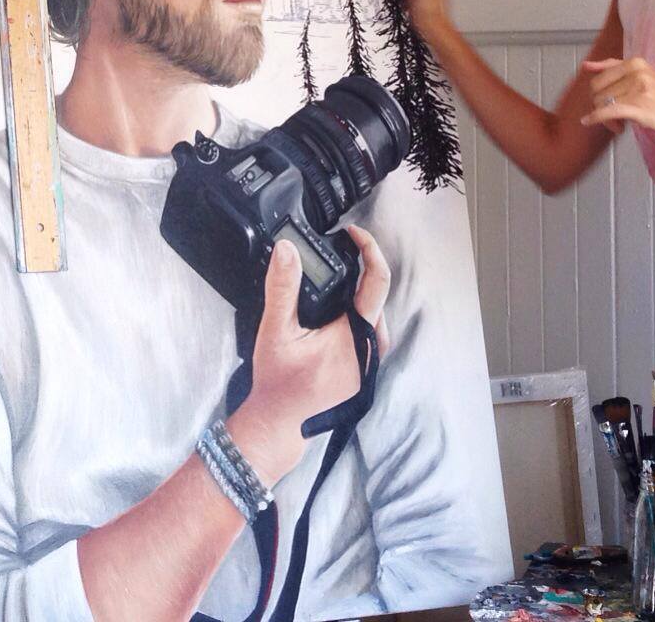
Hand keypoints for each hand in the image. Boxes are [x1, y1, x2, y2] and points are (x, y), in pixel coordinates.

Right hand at [230, 225, 390, 484]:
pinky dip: (359, 314)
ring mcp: (369, 362)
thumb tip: (287, 250)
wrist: (278, 422)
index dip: (369, 250)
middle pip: (378, 296)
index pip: (376, 282)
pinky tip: (341, 310)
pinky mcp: (363, 370)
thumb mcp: (275, 330)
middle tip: (343, 249)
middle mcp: (369, 349)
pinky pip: (370, 332)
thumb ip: (283, 287)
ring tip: (342, 274)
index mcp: (354, 335)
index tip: (354, 233)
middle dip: (364, 269)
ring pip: (376, 315)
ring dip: (362, 293)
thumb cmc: (277, 381)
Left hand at [580, 58, 654, 137]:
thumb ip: (614, 69)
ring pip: (600, 103)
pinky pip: (605, 111)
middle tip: (614, 118)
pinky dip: (594, 118)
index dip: (598, 94)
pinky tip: (589, 122)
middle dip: (599, 106)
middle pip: (596, 91)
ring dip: (605, 118)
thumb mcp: (642, 75)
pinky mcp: (638, 106)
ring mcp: (637, 89)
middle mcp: (635, 72)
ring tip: (619, 124)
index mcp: (635, 63)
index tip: (607, 103)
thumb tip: (585, 65)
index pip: (599, 78)